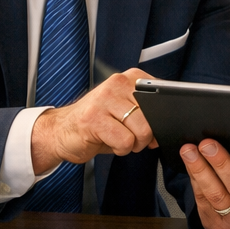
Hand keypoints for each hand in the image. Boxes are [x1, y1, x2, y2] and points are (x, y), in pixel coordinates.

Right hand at [29, 68, 156, 172]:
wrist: (61, 131)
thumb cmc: (96, 122)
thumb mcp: (124, 110)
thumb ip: (146, 112)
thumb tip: (167, 124)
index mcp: (129, 78)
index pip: (161, 95)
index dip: (162, 117)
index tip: (153, 125)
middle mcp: (117, 84)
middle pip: (153, 116)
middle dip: (146, 136)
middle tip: (131, 137)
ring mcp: (104, 99)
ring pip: (141, 129)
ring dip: (134, 144)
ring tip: (118, 138)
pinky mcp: (94, 118)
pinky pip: (125, 141)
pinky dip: (121, 149)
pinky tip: (109, 142)